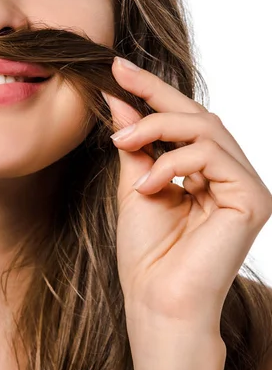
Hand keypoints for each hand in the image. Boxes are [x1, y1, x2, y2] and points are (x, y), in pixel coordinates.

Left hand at [103, 57, 271, 330]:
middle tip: (117, 79)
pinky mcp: (252, 199)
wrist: (156, 301)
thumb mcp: (134, 185)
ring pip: (206, 130)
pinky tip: (146, 184)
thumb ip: (134, 144)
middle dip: (155, 95)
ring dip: (156, 128)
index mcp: (204, 175)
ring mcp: (245, 187)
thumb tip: (120, 99)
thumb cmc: (146, 254)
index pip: (183, 122)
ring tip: (122, 143)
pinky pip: (212, 156)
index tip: (119, 68)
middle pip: (198, 117)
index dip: (153, 91)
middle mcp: (230, 177)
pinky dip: (172, 162)